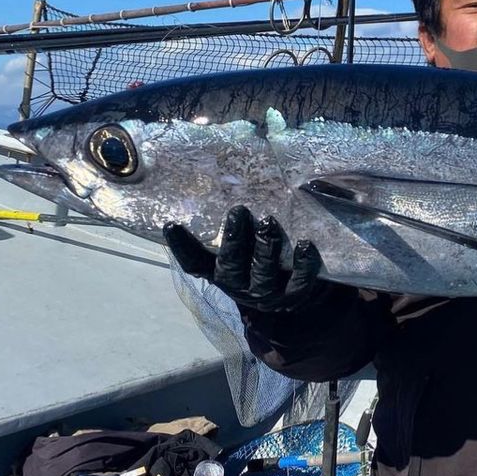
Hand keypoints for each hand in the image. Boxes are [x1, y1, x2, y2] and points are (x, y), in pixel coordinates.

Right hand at [163, 206, 328, 315]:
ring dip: (265, 248)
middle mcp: (239, 285)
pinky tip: (305, 245)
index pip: (194, 263)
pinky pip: (299, 282)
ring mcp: (266, 293)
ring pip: (263, 274)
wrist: (292, 293)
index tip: (171, 225)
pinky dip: (303, 264)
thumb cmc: (258, 259)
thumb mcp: (240, 247)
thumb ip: (232, 225)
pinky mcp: (294, 295)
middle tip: (238, 211)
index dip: (182, 247)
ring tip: (268, 223)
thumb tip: (227, 179)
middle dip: (234, 240)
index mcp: (220, 272)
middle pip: (231, 266)